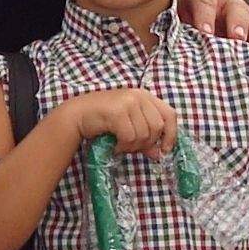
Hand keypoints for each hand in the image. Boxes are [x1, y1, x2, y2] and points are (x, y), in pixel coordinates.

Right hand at [62, 89, 177, 155]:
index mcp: (145, 97)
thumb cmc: (103, 121)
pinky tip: (115, 145)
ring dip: (132, 146)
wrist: (77, 115)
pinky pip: (129, 137)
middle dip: (146, 143)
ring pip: (144, 134)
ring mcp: (128, 102)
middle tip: (131, 147)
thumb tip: (159, 154)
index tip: (164, 149)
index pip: (170, 114)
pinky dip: (123, 146)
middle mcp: (139, 96)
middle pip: (157, 127)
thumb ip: (146, 138)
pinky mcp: (118, 111)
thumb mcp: (129, 127)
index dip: (171, 134)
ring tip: (121, 145)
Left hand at [178, 0, 248, 51]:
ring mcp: (248, 20)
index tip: (205, 32)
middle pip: (237, 12)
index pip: (205, 4)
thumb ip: (176, 33)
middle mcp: (230, 7)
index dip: (205, 17)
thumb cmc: (188, 18)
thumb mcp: (178, 19)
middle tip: (236, 38)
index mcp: (205, 0)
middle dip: (237, 25)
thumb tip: (167, 59)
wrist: (205, 7)